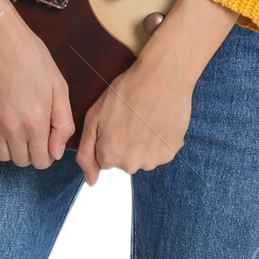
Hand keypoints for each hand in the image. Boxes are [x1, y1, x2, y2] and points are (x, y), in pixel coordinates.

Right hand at [0, 0, 75, 168]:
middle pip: (22, 162)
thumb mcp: (58, 86)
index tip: (46, 140)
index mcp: (35, 122)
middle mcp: (11, 128)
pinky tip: (1, 123)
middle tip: (33, 132)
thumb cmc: (30, 57)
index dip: (47, 153)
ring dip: (12, 148)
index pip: (42, 161)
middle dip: (31, 152)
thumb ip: (63, 123)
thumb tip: (57, 152)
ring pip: (2, 156)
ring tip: (17, 128)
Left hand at [74, 0, 240, 185]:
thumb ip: (87, 153)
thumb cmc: (126, 92)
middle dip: (125, 144)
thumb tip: (91, 181)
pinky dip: (160, 140)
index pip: (104, 159)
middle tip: (131, 119)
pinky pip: (160, 152)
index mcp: (109, 156)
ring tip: (146, 119)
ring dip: (143, 144)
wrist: (162, 77)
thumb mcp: (94, 117)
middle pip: (124, 161)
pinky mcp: (171, 152)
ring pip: (143, 158)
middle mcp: (131, 164)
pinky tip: (159, 121)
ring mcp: (153, 160)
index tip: (116, 122)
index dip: (108, 138)